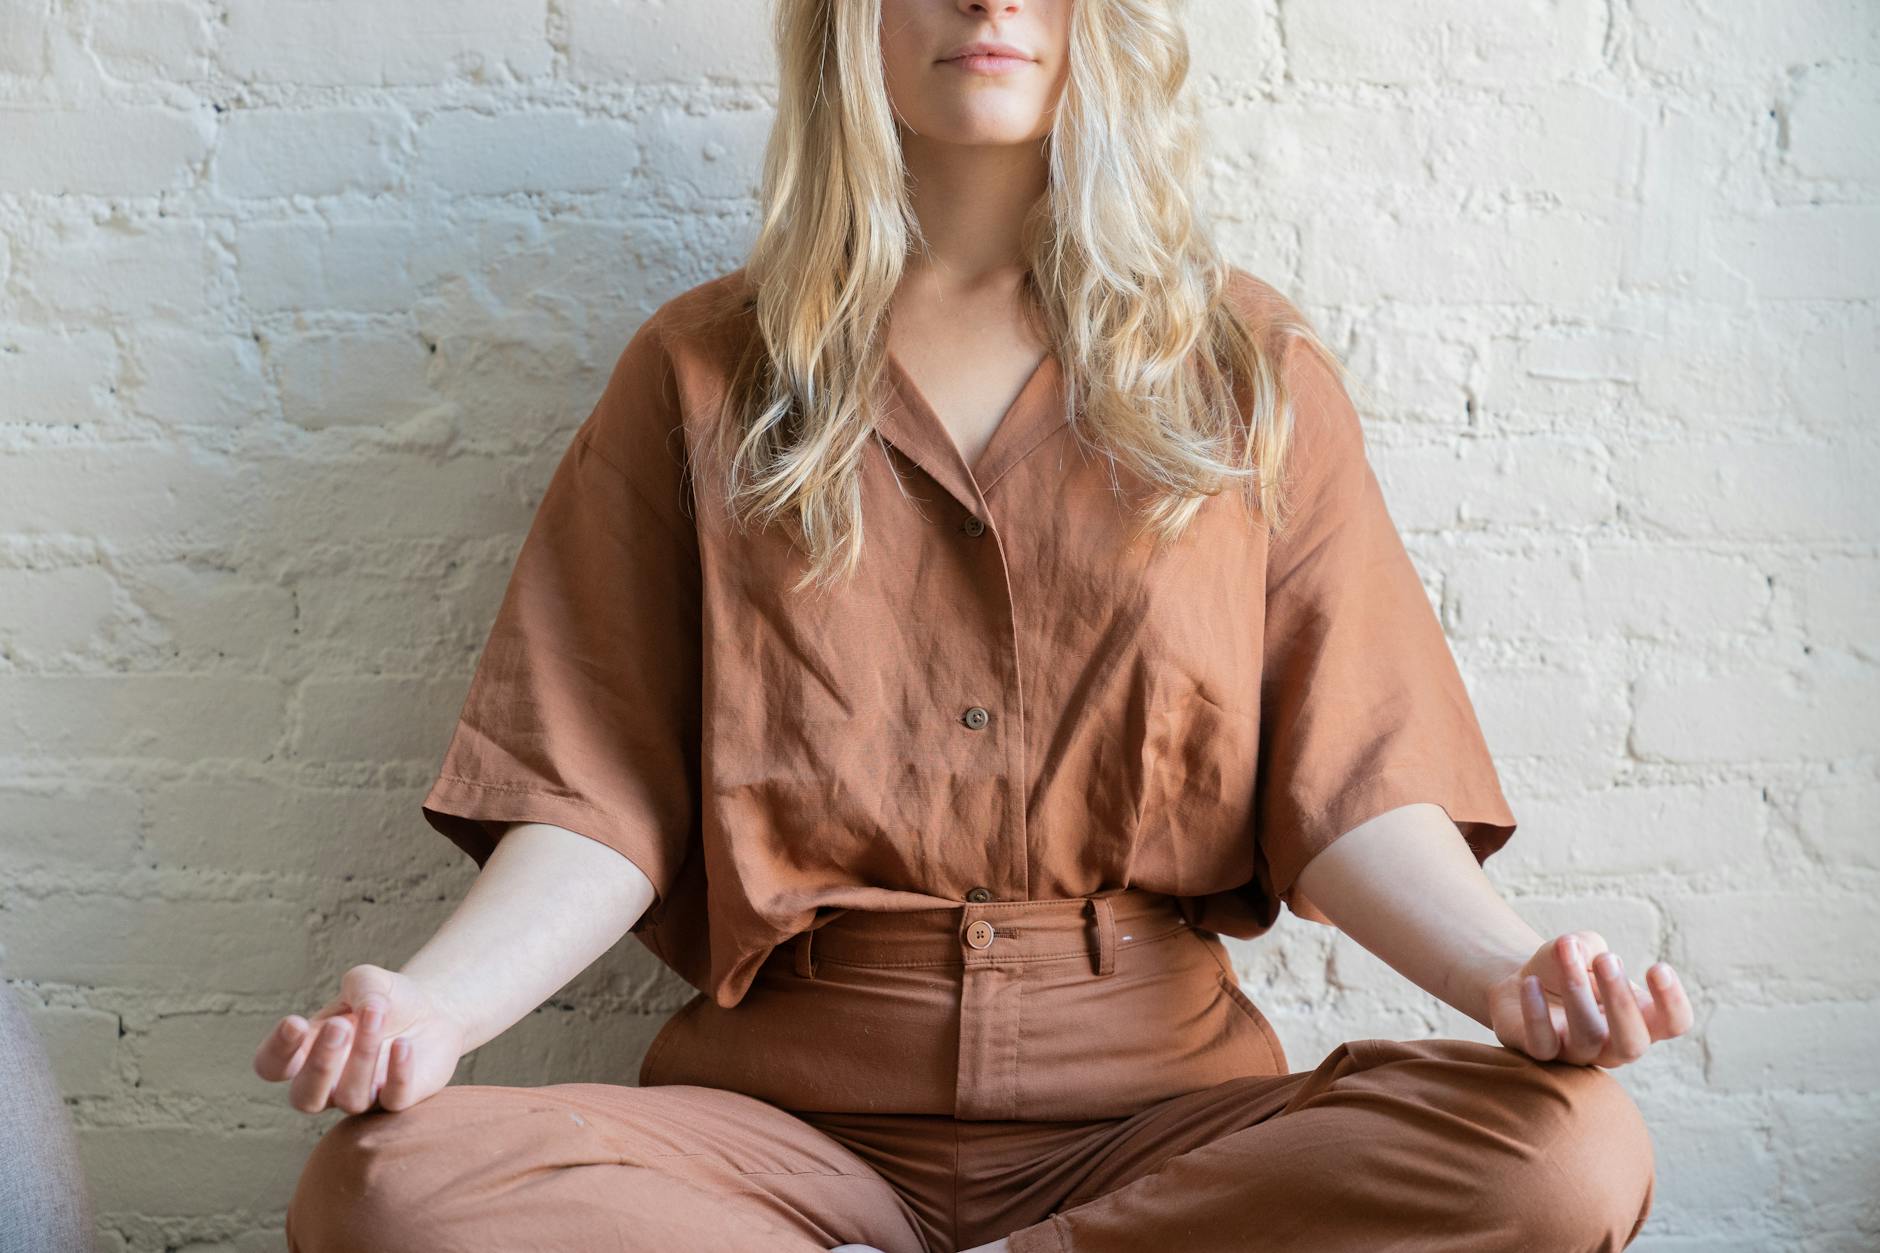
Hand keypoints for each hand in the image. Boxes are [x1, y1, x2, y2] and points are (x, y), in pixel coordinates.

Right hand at [252, 963, 468, 1113]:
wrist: (433, 1010)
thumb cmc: (385, 999)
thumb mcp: (368, 980)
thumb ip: (360, 986)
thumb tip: (368, 1010)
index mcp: (306, 1051)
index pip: (271, 1066)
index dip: (276, 1051)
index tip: (295, 1022)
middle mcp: (329, 1082)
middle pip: (304, 1097)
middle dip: (319, 1064)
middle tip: (340, 1027)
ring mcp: (363, 1095)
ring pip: (350, 1099)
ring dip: (362, 1059)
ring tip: (377, 1017)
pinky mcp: (398, 1100)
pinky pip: (393, 1101)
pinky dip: (397, 1074)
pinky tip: (403, 1044)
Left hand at [1486, 931, 1691, 1067]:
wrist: (1524, 982)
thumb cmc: (1567, 967)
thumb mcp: (1582, 948)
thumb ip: (1588, 945)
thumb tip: (1577, 949)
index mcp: (1642, 1019)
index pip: (1673, 1024)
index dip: (1673, 1002)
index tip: (1658, 967)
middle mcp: (1615, 1044)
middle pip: (1633, 1043)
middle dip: (1622, 1001)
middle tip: (1608, 960)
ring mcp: (1579, 1053)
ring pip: (1587, 1037)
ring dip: (1577, 992)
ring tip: (1566, 952)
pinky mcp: (1541, 1052)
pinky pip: (1542, 1044)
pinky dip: (1536, 1012)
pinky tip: (1530, 982)